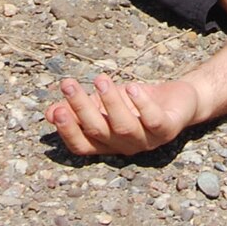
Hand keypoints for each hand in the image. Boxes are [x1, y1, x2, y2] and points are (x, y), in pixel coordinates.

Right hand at [46, 73, 198, 157]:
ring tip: (100, 79)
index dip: (68, 130)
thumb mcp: (105, 103)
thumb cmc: (136, 103)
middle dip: (81, 108)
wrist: (177, 100)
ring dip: (110, 103)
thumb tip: (48, 113)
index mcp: (106, 143)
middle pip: (99, 131)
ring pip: (123, 127)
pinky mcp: (167, 129)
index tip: (55, 109)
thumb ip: (79, 108)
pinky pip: (153, 120)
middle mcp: (124, 146)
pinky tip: (131, 87)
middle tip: (68, 84)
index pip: (82, 145)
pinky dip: (141, 105)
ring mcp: (146, 140)